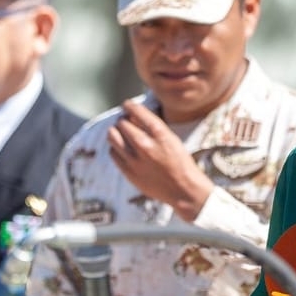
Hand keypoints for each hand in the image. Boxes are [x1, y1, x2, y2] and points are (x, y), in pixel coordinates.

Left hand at [107, 99, 213, 221]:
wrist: (183, 190)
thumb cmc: (180, 162)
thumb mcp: (171, 139)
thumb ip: (152, 127)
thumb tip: (131, 115)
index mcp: (160, 133)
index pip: (135, 110)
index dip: (129, 105)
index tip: (127, 105)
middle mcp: (146, 145)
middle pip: (121, 122)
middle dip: (123, 119)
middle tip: (125, 122)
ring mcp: (135, 160)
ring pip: (112, 136)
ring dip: (115, 131)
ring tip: (121, 133)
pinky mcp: (129, 172)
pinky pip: (113, 152)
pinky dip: (116, 147)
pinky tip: (124, 149)